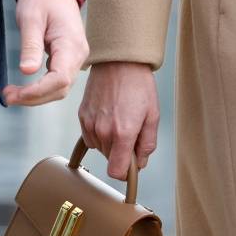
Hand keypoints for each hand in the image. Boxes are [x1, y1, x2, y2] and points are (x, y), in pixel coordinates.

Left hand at [2, 0, 88, 105]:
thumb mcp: (30, 18)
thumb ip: (30, 45)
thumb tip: (26, 71)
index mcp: (71, 44)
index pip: (59, 79)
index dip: (38, 91)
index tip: (16, 93)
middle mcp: (78, 55)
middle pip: (60, 89)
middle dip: (34, 97)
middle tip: (8, 96)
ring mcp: (75, 59)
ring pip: (59, 89)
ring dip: (36, 96)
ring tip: (12, 94)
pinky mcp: (68, 60)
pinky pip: (57, 82)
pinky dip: (40, 89)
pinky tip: (23, 89)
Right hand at [78, 61, 158, 180]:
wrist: (118, 62)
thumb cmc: (139, 86)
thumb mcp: (152, 115)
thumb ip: (147, 144)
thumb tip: (140, 163)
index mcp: (123, 133)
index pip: (116, 172)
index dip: (125, 173)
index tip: (131, 166)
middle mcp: (103, 131)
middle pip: (110, 159)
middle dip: (121, 152)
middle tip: (131, 132)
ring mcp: (90, 124)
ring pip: (100, 148)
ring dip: (110, 142)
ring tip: (120, 120)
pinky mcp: (82, 116)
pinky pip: (90, 137)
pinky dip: (99, 133)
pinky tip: (108, 118)